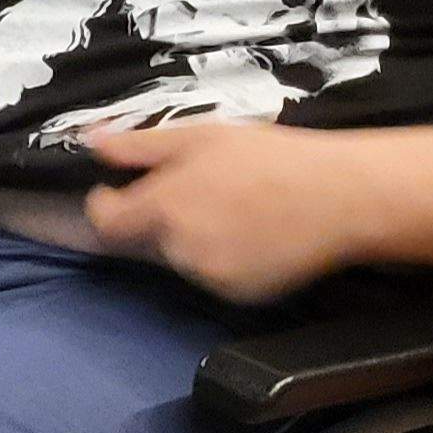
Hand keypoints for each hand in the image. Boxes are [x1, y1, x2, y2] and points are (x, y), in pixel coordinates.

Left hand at [82, 121, 369, 302]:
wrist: (342, 198)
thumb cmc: (271, 157)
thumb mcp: (201, 137)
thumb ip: (139, 146)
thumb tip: (90, 144)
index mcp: (164, 208)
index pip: (105, 223)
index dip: (105, 205)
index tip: (118, 189)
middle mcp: (180, 249)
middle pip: (145, 239)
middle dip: (157, 217)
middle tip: (198, 189)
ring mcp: (210, 277)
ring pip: (179, 258)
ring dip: (189, 238)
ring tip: (232, 209)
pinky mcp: (240, 295)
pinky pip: (212, 276)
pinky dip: (220, 258)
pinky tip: (251, 233)